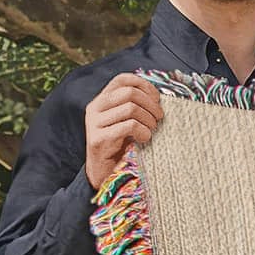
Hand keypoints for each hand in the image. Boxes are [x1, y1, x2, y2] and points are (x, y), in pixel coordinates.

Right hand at [84, 75, 164, 189]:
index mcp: (102, 100)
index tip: (157, 99)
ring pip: (130, 108)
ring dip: (148, 120)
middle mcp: (95, 108)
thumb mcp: (128, 123)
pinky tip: (145, 140)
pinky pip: (128, 126)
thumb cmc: (122, 148)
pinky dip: (143, 132)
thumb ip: (136, 108)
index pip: (122, 79)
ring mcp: (94, 123)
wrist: (104, 175)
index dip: (143, 85)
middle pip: (129, 92)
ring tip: (152, 131)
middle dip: (150, 105)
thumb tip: (160, 98)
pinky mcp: (98, 139)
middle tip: (158, 119)